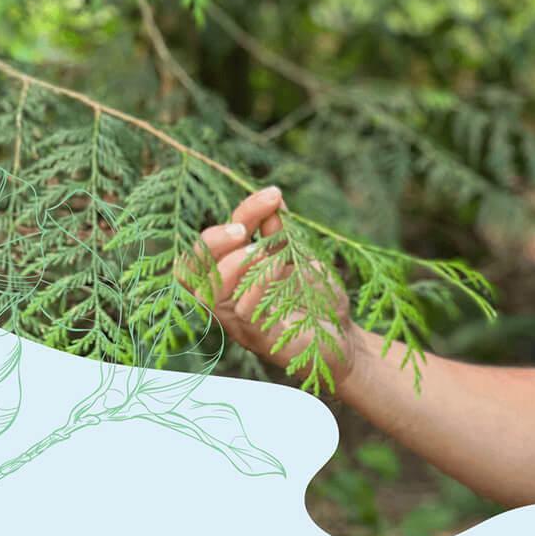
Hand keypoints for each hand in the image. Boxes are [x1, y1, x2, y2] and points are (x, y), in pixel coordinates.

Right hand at [178, 185, 356, 388]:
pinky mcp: (261, 339)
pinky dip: (254, 287)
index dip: (242, 212)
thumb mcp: (299, 258)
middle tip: (243, 228)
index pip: (216, 241)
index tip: (273, 195)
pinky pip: (242, 314)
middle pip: (188, 270)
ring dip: (229, 264)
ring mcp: (240, 320)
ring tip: (259, 251)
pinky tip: (274, 269)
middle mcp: (227, 298)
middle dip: (212, 241)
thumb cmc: (316, 299)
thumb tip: (271, 198)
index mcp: (232, 275)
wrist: (346, 340)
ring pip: (206, 293)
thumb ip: (280, 233)